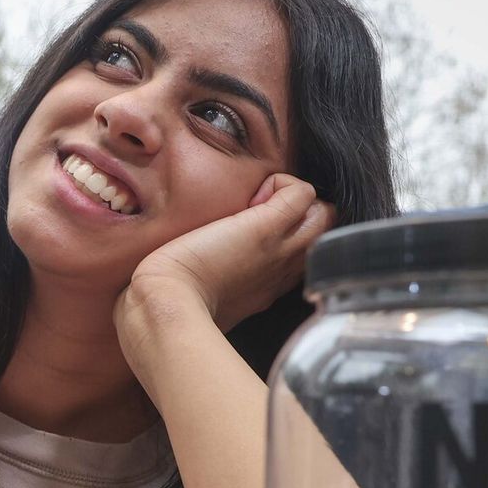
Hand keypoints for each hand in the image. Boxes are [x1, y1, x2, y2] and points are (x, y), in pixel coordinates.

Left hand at [116, 173, 335, 344]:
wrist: (165, 302)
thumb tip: (208, 271)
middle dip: (300, 215)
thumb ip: (220, 284)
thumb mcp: (208, 299)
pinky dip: (283, 183)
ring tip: (257, 205)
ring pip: (323, 214)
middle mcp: (282, 270)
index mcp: (267, 287)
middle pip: (322, 234)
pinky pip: (303, 191)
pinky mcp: (267, 228)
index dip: (286, 238)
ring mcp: (280, 249)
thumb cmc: (173, 304)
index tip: (251, 236)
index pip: (300, 255)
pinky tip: (253, 196)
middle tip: (258, 214)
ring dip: (295, 199)